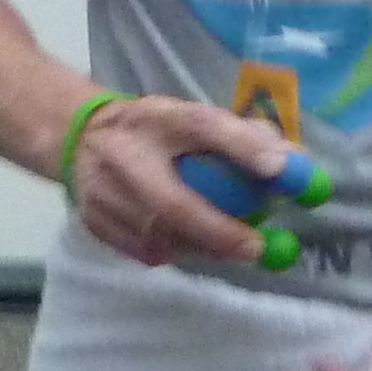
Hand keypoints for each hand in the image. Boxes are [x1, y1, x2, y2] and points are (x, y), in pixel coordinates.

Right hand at [66, 90, 298, 268]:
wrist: (78, 139)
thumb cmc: (151, 130)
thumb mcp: (191, 119)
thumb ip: (240, 137)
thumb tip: (293, 163)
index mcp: (156, 118)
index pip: (203, 126)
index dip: (242, 147)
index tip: (281, 170)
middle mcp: (126, 155)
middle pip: (174, 205)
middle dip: (220, 232)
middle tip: (257, 248)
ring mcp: (104, 194)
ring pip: (162, 238)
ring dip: (201, 247)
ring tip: (229, 245)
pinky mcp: (96, 224)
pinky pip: (147, 251)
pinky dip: (176, 251)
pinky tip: (190, 242)